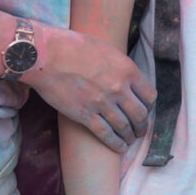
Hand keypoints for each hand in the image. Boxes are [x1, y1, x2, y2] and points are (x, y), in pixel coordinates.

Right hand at [27, 24, 153, 152]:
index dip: (149, 106)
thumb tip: (128, 77)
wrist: (46, 56)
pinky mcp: (85, 115)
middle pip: (140, 115)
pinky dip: (116, 144)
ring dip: (130, 136)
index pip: (149, 95)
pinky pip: (106, 134)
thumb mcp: (107, 49)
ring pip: (124, 127)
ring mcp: (102, 103)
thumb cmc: (74, 46)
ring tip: (131, 139)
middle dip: (142, 125)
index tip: (145, 110)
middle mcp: (118, 89)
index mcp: (127, 70)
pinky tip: (120, 148)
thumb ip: (121, 66)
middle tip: (141, 130)